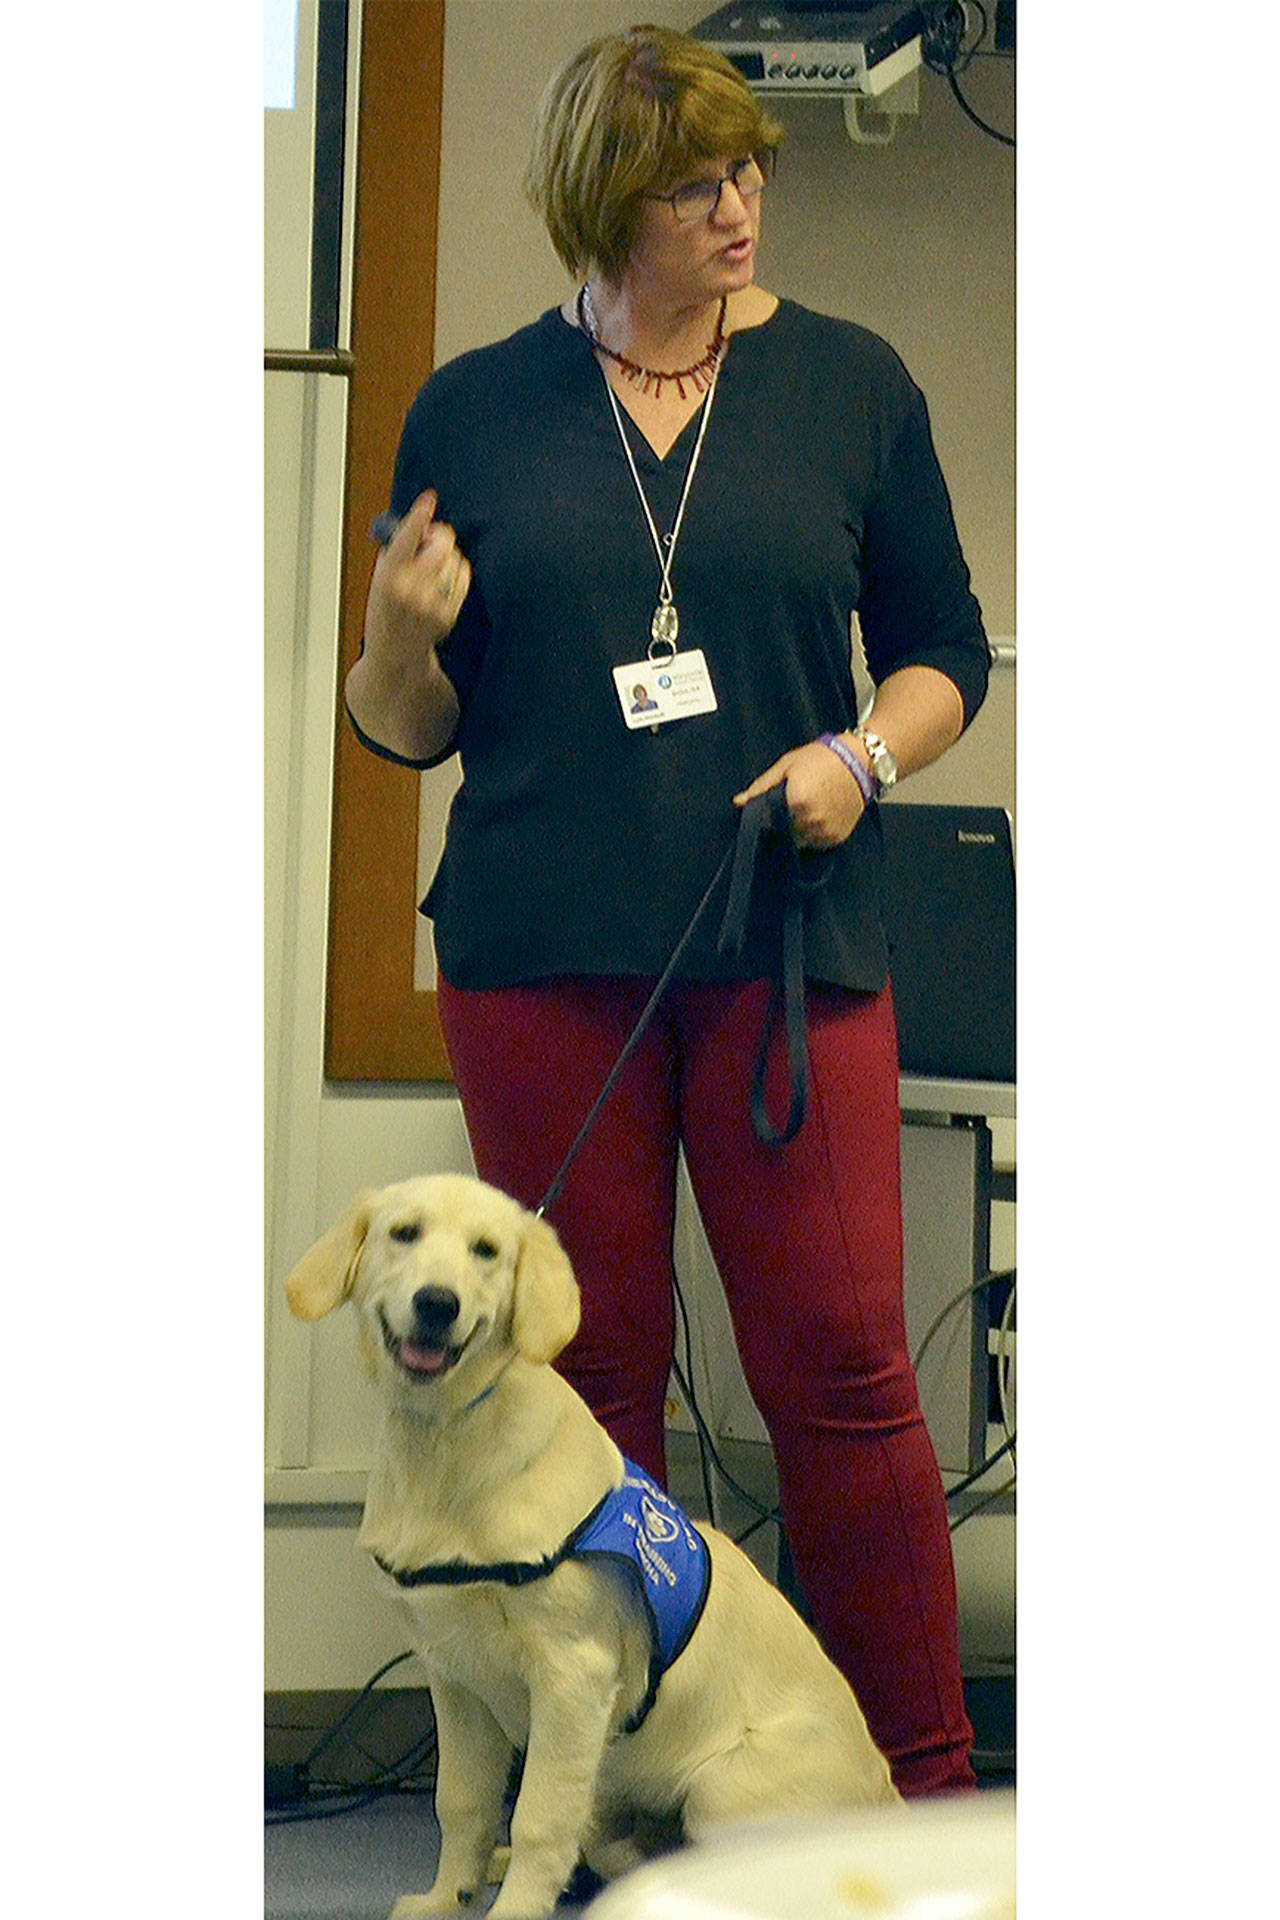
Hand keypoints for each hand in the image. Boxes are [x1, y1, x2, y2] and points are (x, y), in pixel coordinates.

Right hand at [366, 489, 471, 664]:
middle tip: (433, 538)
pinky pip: (463, 577)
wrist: (394, 653)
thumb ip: (396, 551)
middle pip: (441, 544)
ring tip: (433, 568)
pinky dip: (457, 572)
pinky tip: (444, 581)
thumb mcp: (378, 578)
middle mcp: (410, 591)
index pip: (406, 538)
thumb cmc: (385, 610)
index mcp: (388, 578)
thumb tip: (420, 523)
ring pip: (455, 559)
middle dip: (439, 535)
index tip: (429, 498)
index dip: (419, 515)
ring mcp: (432, 604)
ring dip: (448, 555)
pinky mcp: (449, 614)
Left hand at [734, 739, 866, 848]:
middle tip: (792, 805)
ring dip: (799, 830)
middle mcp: (810, 820)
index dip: (767, 816)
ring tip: (808, 808)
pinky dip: (815, 833)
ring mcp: (825, 831)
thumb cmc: (820, 758)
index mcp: (795, 802)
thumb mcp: (787, 765)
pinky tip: (820, 815)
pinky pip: (818, 843)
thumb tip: (738, 802)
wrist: (860, 761)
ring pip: (800, 840)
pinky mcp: (837, 837)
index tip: (772, 808)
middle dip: (783, 823)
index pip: (768, 822)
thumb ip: (762, 786)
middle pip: (784, 833)